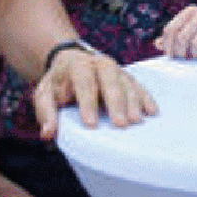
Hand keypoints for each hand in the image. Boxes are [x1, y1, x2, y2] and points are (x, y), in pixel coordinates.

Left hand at [33, 48, 157, 138]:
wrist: (71, 64)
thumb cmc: (58, 85)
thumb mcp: (45, 96)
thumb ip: (46, 113)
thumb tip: (48, 133)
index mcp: (76, 66)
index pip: (83, 82)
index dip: (87, 103)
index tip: (91, 124)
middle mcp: (98, 63)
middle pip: (109, 79)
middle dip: (116, 102)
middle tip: (120, 124)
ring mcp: (115, 69)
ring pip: (126, 82)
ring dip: (133, 101)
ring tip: (136, 121)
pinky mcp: (126, 76)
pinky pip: (138, 85)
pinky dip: (145, 98)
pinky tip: (151, 111)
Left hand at [155, 6, 196, 58]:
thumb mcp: (193, 29)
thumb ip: (175, 36)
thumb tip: (158, 44)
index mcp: (191, 12)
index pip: (171, 30)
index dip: (168, 46)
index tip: (173, 57)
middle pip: (181, 38)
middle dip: (181, 53)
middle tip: (186, 60)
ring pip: (196, 43)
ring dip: (195, 55)